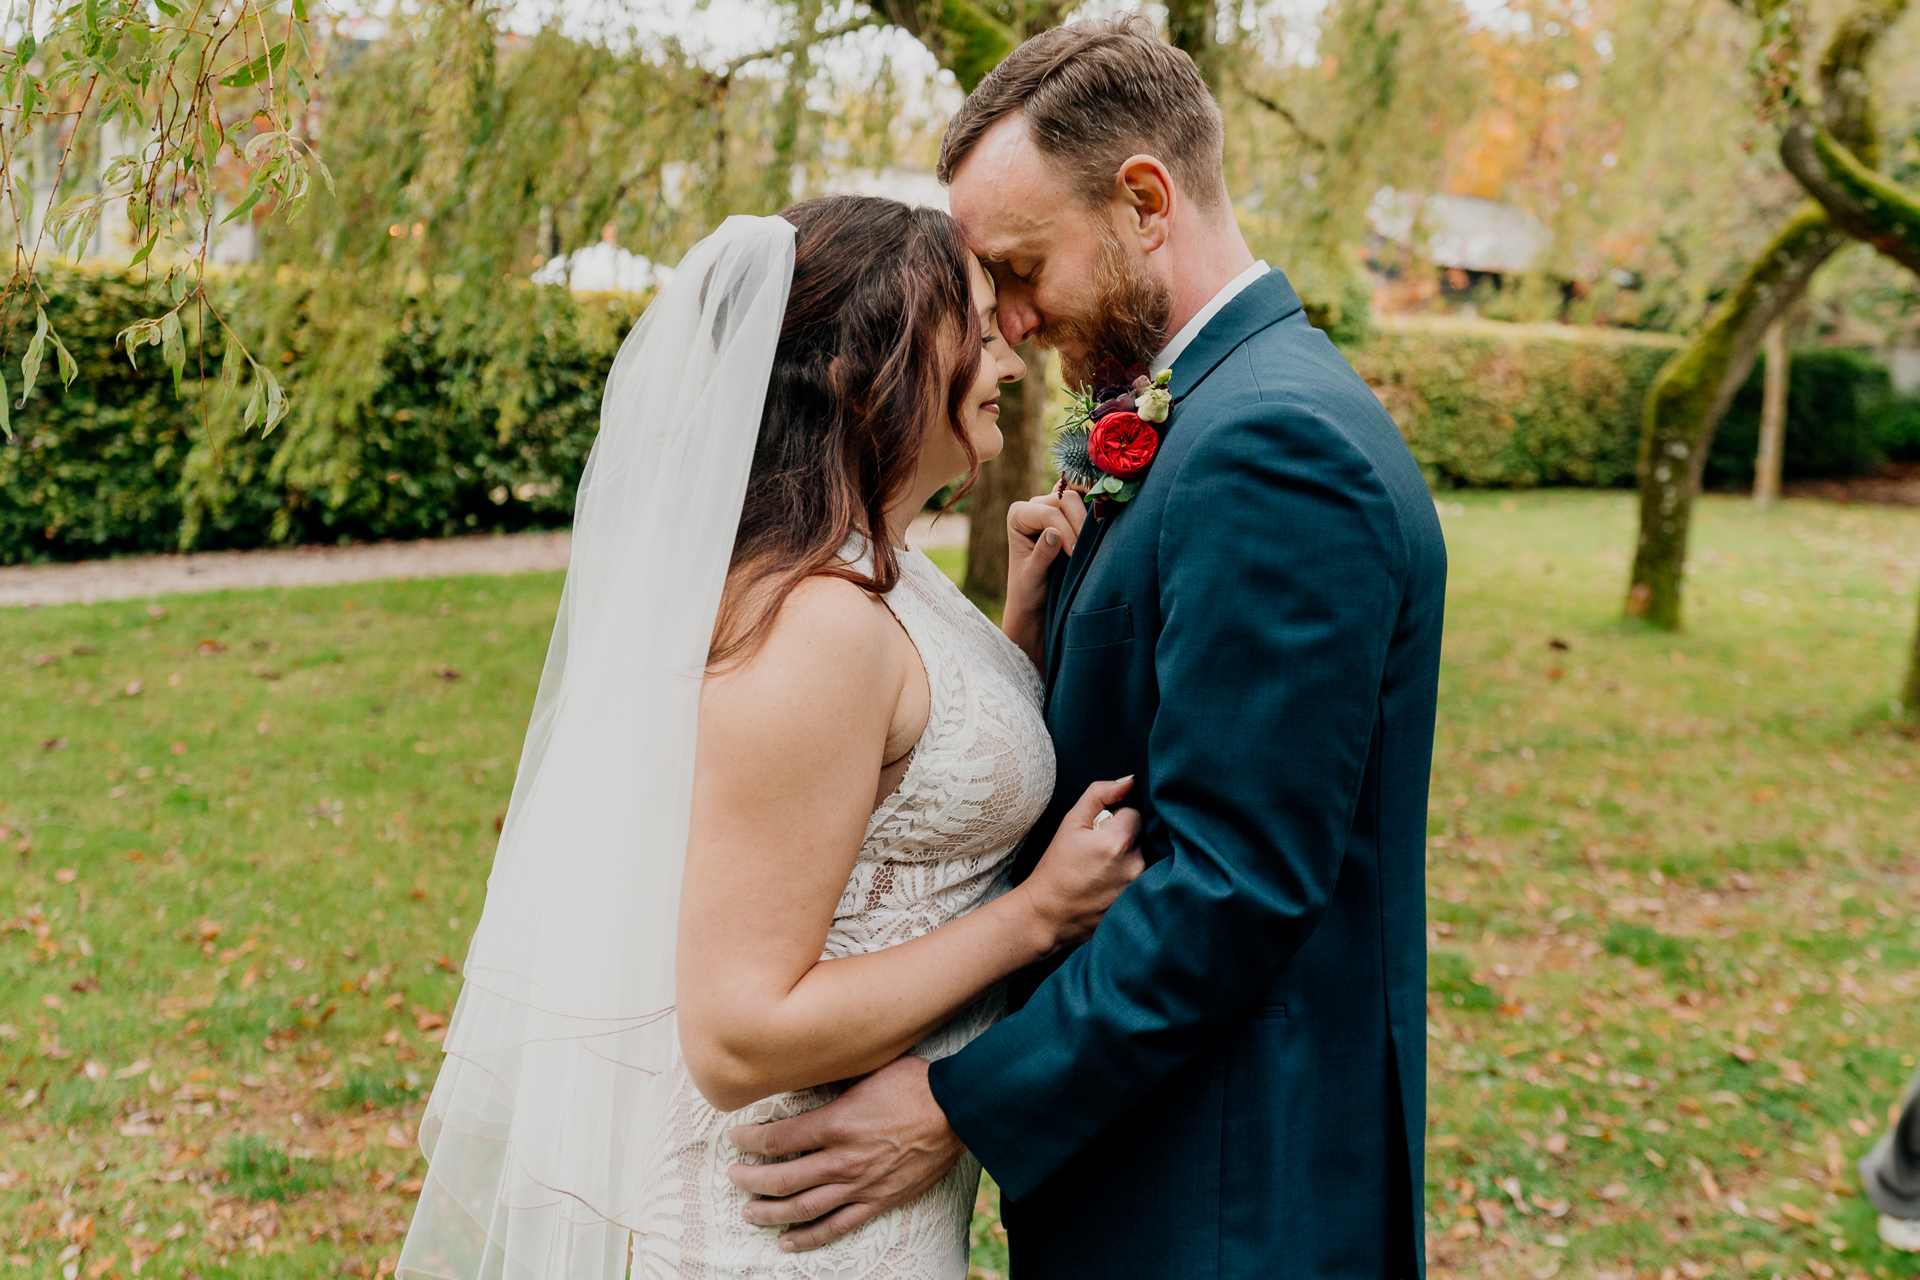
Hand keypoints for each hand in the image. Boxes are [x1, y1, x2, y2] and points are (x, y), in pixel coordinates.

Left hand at [727, 1055, 963, 1251]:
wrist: (957, 1111)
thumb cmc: (913, 1082)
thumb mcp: (866, 1069)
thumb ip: (831, 1078)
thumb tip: (800, 1073)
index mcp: (836, 1122)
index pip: (777, 1139)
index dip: (749, 1141)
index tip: (735, 1138)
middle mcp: (843, 1159)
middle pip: (782, 1178)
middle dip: (750, 1179)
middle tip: (733, 1176)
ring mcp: (860, 1184)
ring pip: (803, 1208)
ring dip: (771, 1212)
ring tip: (748, 1213)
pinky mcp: (878, 1200)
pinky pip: (838, 1226)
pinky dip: (810, 1237)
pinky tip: (788, 1241)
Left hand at [1003, 489, 1087, 666]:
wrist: (1035, 601)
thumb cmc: (1028, 590)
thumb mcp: (1032, 576)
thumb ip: (1042, 554)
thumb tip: (1054, 532)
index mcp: (1018, 515)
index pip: (1049, 512)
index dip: (1065, 531)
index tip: (1073, 555)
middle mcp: (1034, 505)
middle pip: (1066, 500)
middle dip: (1079, 524)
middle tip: (1084, 551)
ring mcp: (1053, 507)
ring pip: (1080, 500)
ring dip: (1089, 521)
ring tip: (1090, 546)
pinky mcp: (1069, 515)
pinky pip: (1087, 508)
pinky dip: (1095, 518)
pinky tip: (1098, 536)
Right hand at [1018, 776, 1144, 949]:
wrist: (1048, 915)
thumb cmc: (1056, 868)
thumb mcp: (1070, 823)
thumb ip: (1100, 794)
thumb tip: (1129, 781)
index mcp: (1118, 840)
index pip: (1134, 813)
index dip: (1114, 819)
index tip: (1097, 834)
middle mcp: (1135, 864)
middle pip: (1141, 836)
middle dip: (1123, 839)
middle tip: (1097, 854)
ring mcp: (1139, 887)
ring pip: (1143, 858)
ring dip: (1128, 859)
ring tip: (1101, 871)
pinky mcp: (1140, 904)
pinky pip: (1144, 880)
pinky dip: (1129, 878)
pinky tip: (1107, 886)